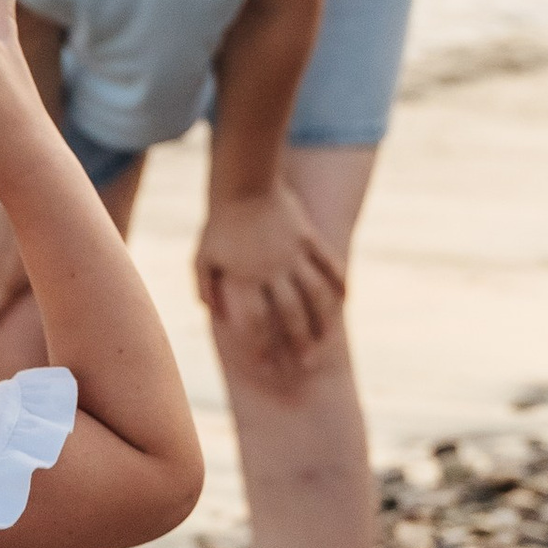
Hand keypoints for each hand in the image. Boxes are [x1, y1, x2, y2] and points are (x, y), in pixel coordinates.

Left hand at [197, 184, 344, 365]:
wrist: (244, 182)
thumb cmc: (221, 223)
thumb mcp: (202, 255)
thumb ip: (203, 285)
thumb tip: (210, 312)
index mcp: (245, 276)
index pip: (254, 320)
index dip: (260, 346)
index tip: (267, 365)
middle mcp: (272, 268)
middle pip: (290, 313)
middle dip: (299, 342)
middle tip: (306, 365)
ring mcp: (294, 253)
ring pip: (315, 293)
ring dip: (324, 319)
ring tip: (328, 339)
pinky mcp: (309, 238)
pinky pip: (329, 264)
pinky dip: (339, 282)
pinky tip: (345, 299)